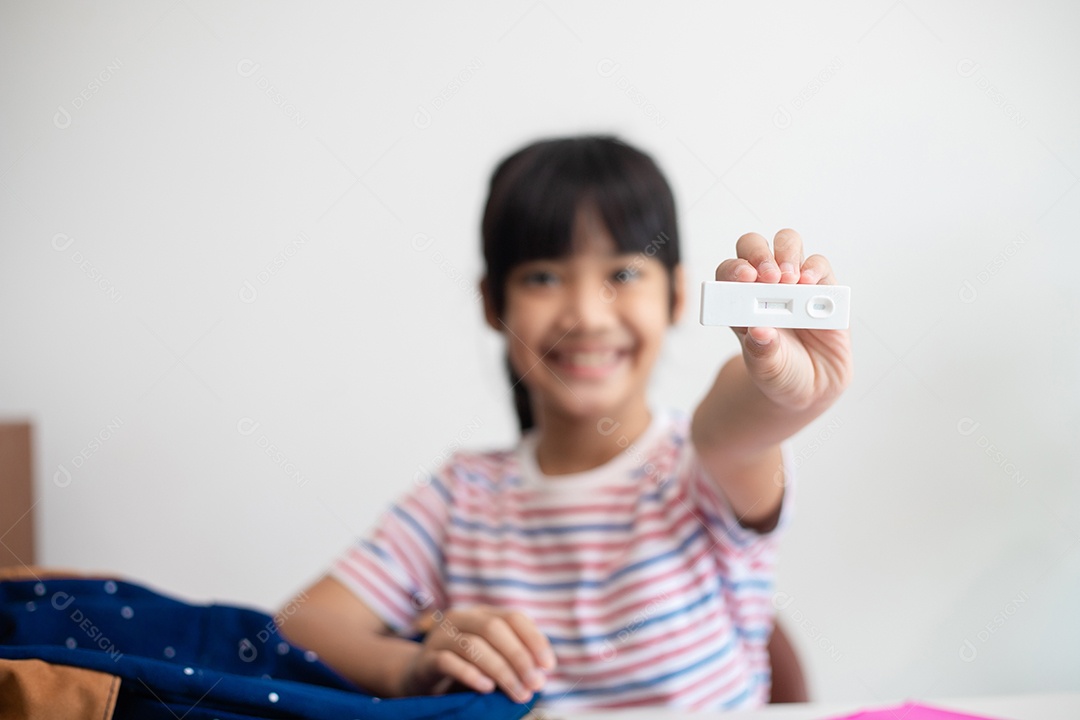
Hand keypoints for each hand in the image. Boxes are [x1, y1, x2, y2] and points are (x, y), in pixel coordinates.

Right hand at [400, 605, 555, 703]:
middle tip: (535, 684)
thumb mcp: (490, 657)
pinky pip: (448, 662)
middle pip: (494, 629)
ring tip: (518, 693)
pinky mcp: (425, 660)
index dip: (534, 639)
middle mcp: (460, 619)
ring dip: (501, 671)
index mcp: (481, 614)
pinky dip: (470, 674)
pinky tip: (486, 688)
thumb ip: (512, 658)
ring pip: (473, 645)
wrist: (418, 678)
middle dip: (519, 657)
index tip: (548, 666)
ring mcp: (440, 638)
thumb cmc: (464, 668)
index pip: (513, 617)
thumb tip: (541, 672)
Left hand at [713, 229, 852, 410]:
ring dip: (787, 254)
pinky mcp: (823, 287)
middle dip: (759, 254)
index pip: (729, 272)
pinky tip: (811, 284)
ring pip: (787, 244)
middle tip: (769, 276)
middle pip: (754, 247)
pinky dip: (815, 269)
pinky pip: (818, 265)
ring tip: (791, 280)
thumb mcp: (767, 370)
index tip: (744, 278)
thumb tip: (759, 332)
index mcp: (740, 302)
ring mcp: (794, 283)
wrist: (812, 385)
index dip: (734, 270)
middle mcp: (765, 286)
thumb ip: (762, 352)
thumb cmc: (780, 372)